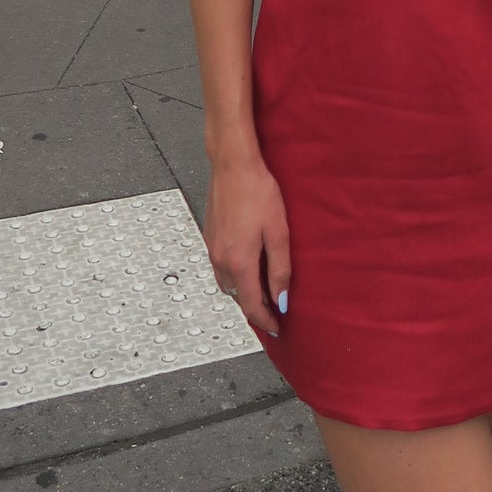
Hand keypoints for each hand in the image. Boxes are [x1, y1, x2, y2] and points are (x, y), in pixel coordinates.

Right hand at [202, 155, 290, 337]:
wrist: (233, 165)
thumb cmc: (257, 191)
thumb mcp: (278, 232)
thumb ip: (280, 269)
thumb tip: (282, 298)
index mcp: (239, 262)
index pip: (251, 305)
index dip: (266, 320)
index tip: (277, 326)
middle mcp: (221, 260)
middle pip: (238, 298)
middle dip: (255, 308)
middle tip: (275, 311)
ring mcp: (212, 249)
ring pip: (227, 284)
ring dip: (244, 293)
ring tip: (264, 292)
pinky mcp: (210, 238)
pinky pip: (221, 269)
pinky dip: (235, 277)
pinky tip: (248, 267)